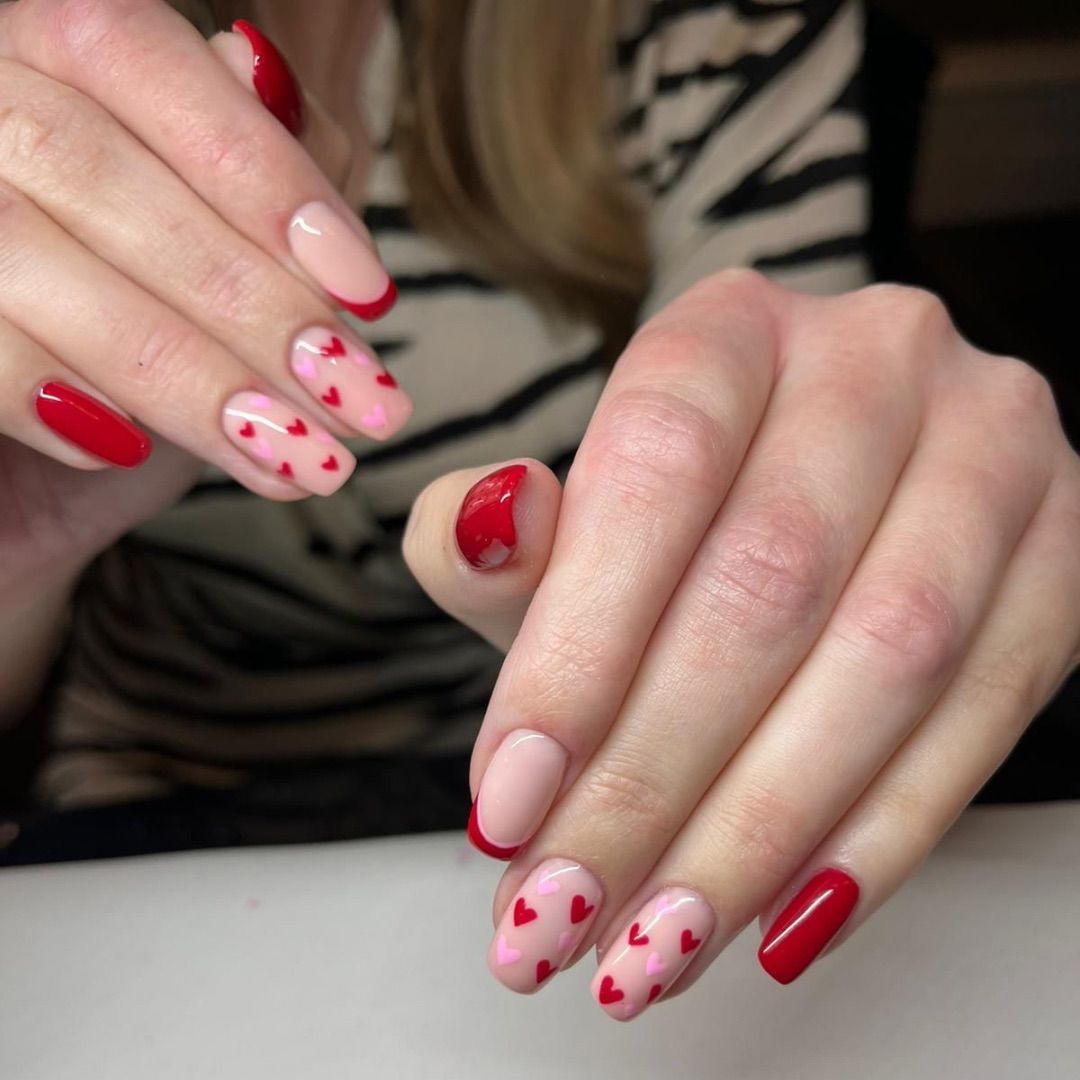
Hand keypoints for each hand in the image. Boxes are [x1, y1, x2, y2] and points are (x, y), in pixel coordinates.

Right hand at [0, 0, 410, 589]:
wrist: (18, 487)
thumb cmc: (134, 361)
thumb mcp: (224, 265)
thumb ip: (259, 174)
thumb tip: (281, 91)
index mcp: (39, 61)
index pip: (139, 57)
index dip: (265, 176)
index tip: (368, 293)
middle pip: (91, 167)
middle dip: (250, 299)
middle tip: (356, 396)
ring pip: (24, 255)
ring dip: (188, 371)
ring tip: (296, 452)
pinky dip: (63, 400)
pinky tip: (132, 446)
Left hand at [405, 270, 1079, 1016]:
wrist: (828, 495)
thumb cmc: (675, 518)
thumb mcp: (567, 519)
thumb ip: (494, 536)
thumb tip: (479, 527)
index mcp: (730, 328)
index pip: (655, 465)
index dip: (579, 645)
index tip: (508, 802)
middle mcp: (875, 356)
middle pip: (769, 580)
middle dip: (654, 774)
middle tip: (563, 908)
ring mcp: (992, 444)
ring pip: (889, 655)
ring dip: (762, 828)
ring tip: (656, 944)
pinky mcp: (1066, 545)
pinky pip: (988, 708)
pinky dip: (881, 833)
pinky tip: (784, 921)